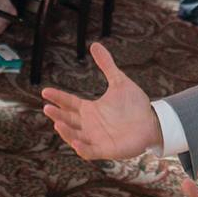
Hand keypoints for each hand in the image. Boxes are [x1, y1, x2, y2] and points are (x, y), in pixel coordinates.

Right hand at [42, 42, 161, 158]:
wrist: (152, 122)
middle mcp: (89, 124)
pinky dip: (81, 147)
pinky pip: (89, 151)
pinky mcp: (105, 149)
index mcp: (90, 109)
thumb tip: (95, 44)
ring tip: (57, 123)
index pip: (69, 103)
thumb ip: (107, 65)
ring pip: (74, 136)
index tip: (45, 91)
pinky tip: (76, 141)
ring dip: (66, 131)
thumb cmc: (135, 104)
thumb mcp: (119, 81)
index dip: (57, 97)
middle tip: (47, 108)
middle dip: (57, 115)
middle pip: (68, 119)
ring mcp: (96, 138)